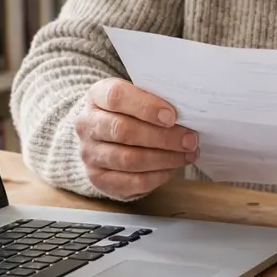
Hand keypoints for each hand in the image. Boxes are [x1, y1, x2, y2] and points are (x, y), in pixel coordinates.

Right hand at [75, 78, 197, 197]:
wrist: (105, 134)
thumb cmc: (129, 111)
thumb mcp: (137, 95)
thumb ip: (155, 99)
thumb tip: (187, 110)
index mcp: (97, 96)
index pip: (116, 97)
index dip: (146, 107)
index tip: (172, 116)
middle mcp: (87, 125)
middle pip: (124, 131)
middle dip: (163, 137)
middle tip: (189, 139)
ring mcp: (90, 154)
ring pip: (130, 159)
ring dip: (165, 158)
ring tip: (187, 154)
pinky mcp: (99, 178)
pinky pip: (132, 181)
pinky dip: (158, 176)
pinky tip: (172, 167)